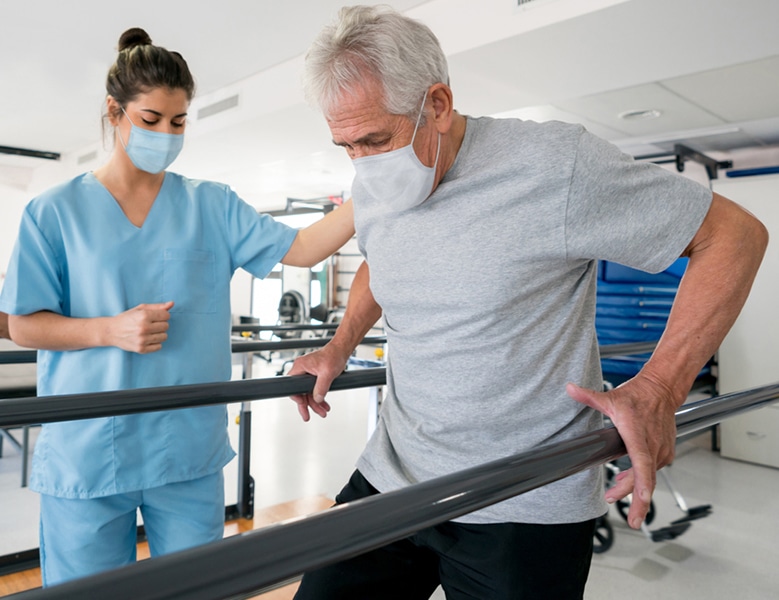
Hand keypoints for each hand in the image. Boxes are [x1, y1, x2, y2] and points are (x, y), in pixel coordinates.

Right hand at [109, 301, 173, 353]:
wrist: (111, 332)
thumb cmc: (127, 318)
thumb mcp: (140, 309)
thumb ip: (157, 306)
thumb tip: (172, 304)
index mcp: (143, 316)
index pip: (166, 315)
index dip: (162, 315)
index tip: (155, 317)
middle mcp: (143, 328)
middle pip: (166, 326)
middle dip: (160, 324)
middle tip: (151, 324)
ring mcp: (142, 340)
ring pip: (164, 337)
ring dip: (159, 334)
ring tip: (149, 332)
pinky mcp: (141, 349)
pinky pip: (159, 347)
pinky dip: (155, 343)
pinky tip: (147, 339)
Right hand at [287, 343, 349, 420]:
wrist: (341, 350)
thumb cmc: (333, 355)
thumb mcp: (327, 373)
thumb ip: (321, 387)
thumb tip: (317, 399)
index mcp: (300, 366)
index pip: (293, 386)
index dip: (297, 397)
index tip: (303, 405)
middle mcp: (302, 370)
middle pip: (300, 392)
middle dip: (307, 405)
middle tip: (308, 416)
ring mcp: (308, 373)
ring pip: (308, 393)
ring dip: (315, 403)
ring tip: (323, 411)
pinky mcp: (314, 376)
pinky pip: (314, 389)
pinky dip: (319, 397)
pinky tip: (324, 404)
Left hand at [566, 374, 679, 528]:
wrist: (661, 390)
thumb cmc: (638, 396)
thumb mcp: (610, 397)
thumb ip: (589, 397)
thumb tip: (570, 389)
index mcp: (638, 434)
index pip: (642, 463)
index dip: (643, 484)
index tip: (643, 500)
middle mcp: (653, 445)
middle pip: (645, 478)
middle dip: (638, 501)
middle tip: (629, 519)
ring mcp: (661, 450)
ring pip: (648, 476)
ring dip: (634, 488)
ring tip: (614, 493)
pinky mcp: (665, 453)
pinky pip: (652, 471)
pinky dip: (641, 478)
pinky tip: (627, 480)